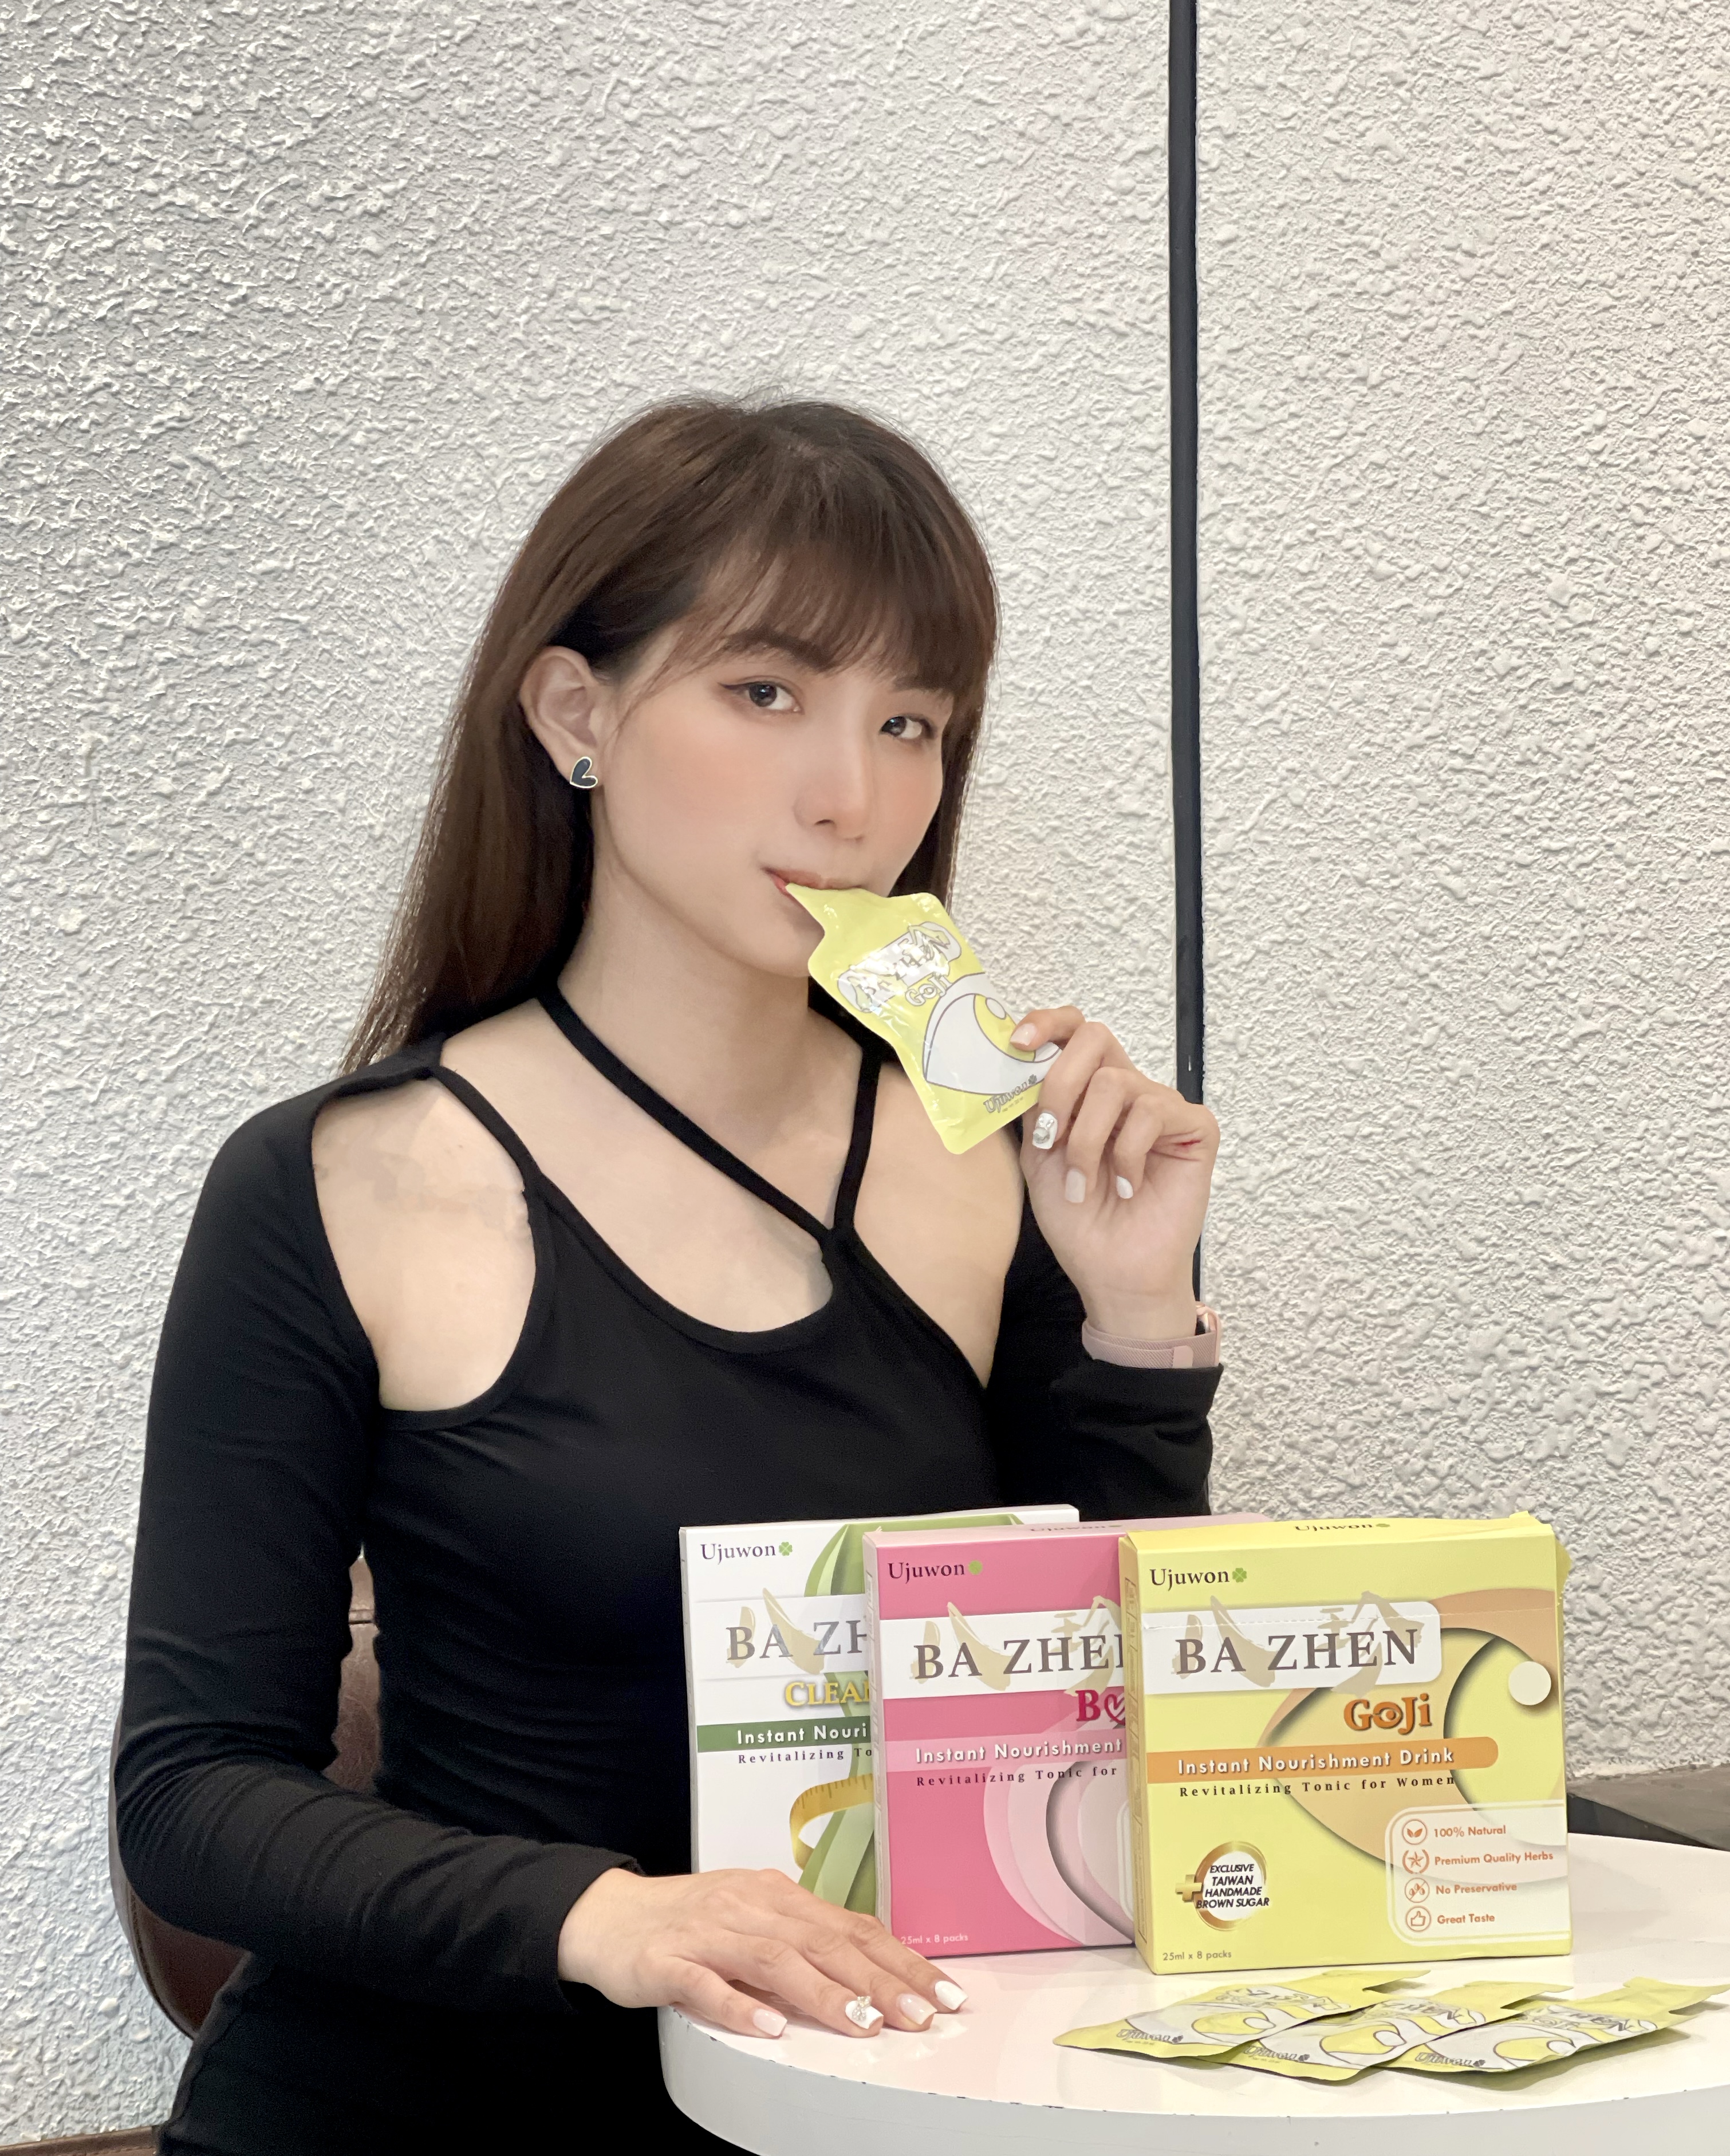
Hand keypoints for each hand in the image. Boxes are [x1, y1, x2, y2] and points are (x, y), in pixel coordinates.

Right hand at [557, 1865, 964, 2040]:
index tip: (943, 1992)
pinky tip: (770, 2028)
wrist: (608, 1916)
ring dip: (825, 1993)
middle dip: (879, 1981)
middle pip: (825, 1942)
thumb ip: (804, 1942)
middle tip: (922, 2014)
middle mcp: (749, 1908)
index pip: (851, 1927)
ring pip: (775, 1960)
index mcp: (776, 1896)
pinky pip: (706, 1986)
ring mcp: (708, 1933)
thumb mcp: (754, 1920)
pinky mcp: (667, 1962)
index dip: (901, 1960)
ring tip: (864, 2024)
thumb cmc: (689, 1921)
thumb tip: (872, 1973)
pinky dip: (741, 2007)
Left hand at [1012, 1007, 1218, 1339]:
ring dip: (1087, 1139)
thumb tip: (1017, 1059)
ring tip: (1082, 1184)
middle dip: (1061, 1085)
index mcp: (1088, 1090)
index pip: (1074, 1031)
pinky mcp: (1195, 1129)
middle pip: (1095, 1038)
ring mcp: (1162, 1107)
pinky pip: (1153, 1112)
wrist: (1113, 1273)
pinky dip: (1127, 1153)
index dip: (1047, 1023)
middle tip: (1051, 1137)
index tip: (1017, 1042)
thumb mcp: (1038, 1156)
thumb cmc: (1078, 1220)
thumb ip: (1033, 1107)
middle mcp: (1127, 1090)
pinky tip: (1126, 1187)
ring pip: (1116, 1082)